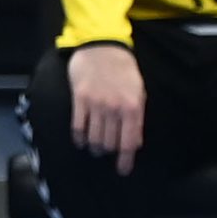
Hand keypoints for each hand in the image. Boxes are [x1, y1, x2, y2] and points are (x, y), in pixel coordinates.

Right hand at [66, 43, 147, 174]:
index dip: (125, 160)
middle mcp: (114, 108)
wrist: (102, 46)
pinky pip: (78, 126)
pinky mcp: (79, 99)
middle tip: (107, 153)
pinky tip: (81, 141)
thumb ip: (137, 117)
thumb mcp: (138, 91)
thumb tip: (134, 142)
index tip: (122, 171)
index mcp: (132, 107)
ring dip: (94, 147)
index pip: (129, 142)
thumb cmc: (123, 69)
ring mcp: (96, 104)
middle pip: (110, 143)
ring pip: (94, 138)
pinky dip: (79, 138)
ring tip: (95, 148)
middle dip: (108, 152)